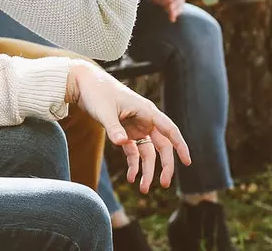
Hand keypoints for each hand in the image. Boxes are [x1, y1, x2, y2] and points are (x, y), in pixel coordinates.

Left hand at [65, 60, 190, 192]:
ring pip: (148, 152)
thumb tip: (123, 143)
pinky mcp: (125, 131)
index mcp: (146, 111)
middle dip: (164, 166)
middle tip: (164, 185)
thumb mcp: (104, 111)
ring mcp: (135, 126)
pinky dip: (133, 165)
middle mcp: (144, 120)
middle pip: (162, 146)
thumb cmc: (97, 92)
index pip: (169, 130)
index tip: (188, 162)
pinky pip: (133, 152)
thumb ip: (114, 128)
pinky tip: (131, 177)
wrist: (83, 83)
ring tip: (142, 188)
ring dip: (147, 170)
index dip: (180, 146)